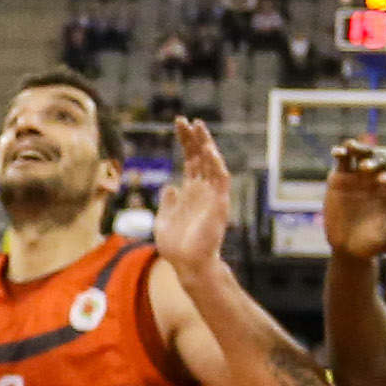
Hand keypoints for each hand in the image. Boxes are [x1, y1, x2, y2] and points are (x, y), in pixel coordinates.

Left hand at [153, 118, 229, 275]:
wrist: (188, 265)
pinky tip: (209, 151)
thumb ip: (168, 202)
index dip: (185, 142)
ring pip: (212, 164)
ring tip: (198, 127)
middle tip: (185, 120)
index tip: (178, 124)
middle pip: (200, 157)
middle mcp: (203, 190)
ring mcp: (212, 196)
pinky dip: (216, 165)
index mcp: (190, 192)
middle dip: (194, 138)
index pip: (190, 160)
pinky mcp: (219, 204)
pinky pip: (221, 181)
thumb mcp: (164, 220)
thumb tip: (170, 186)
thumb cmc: (176, 247)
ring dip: (206, 145)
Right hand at [322, 139, 385, 259]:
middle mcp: (377, 180)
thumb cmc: (372, 245)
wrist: (347, 248)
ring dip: (358, 148)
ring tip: (351, 146)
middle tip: (365, 168)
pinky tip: (338, 152)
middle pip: (380, 161)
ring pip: (361, 155)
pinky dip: (341, 153)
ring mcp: (359, 177)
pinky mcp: (340, 178)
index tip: (382, 182)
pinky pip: (342, 161)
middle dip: (375, 161)